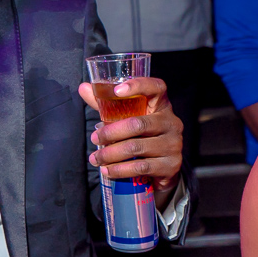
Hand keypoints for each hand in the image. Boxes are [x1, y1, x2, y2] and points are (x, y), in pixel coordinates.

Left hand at [78, 78, 182, 198]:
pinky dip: (120, 169)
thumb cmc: (141, 134)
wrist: (163, 165)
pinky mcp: (171, 165)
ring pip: (136, 147)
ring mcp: (174, 144)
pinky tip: (107, 171)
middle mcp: (171, 122)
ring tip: (95, 159)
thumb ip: (106, 103)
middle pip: (138, 124)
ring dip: (110, 154)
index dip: (138, 86)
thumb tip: (83, 87)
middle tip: (94, 139)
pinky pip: (141, 167)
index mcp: (161, 105)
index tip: (117, 91)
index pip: (156, 87)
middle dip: (110, 133)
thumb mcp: (126, 117)